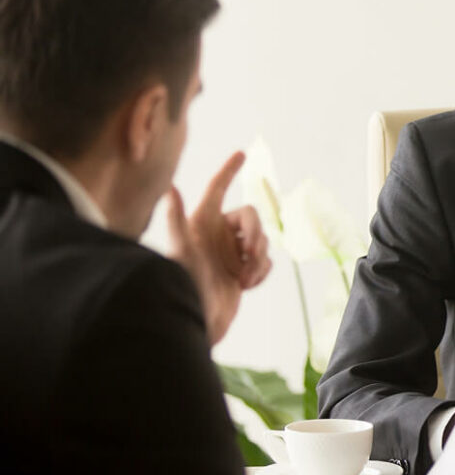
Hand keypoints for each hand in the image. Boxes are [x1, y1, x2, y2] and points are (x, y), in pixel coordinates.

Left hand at [166, 151, 271, 345]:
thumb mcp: (180, 249)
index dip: (228, 170)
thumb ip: (176, 218)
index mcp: (203, 222)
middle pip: (251, 217)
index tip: (241, 153)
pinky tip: (247, 284)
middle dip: (256, 234)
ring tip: (243, 277)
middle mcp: (219, 233)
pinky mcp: (244, 270)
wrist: (198, 321)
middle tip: (249, 253)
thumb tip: (169, 187)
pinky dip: (260, 271)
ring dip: (257, 258)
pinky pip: (266, 261)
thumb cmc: (183, 283)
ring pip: (262, 240)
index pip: (218, 188)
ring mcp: (233, 252)